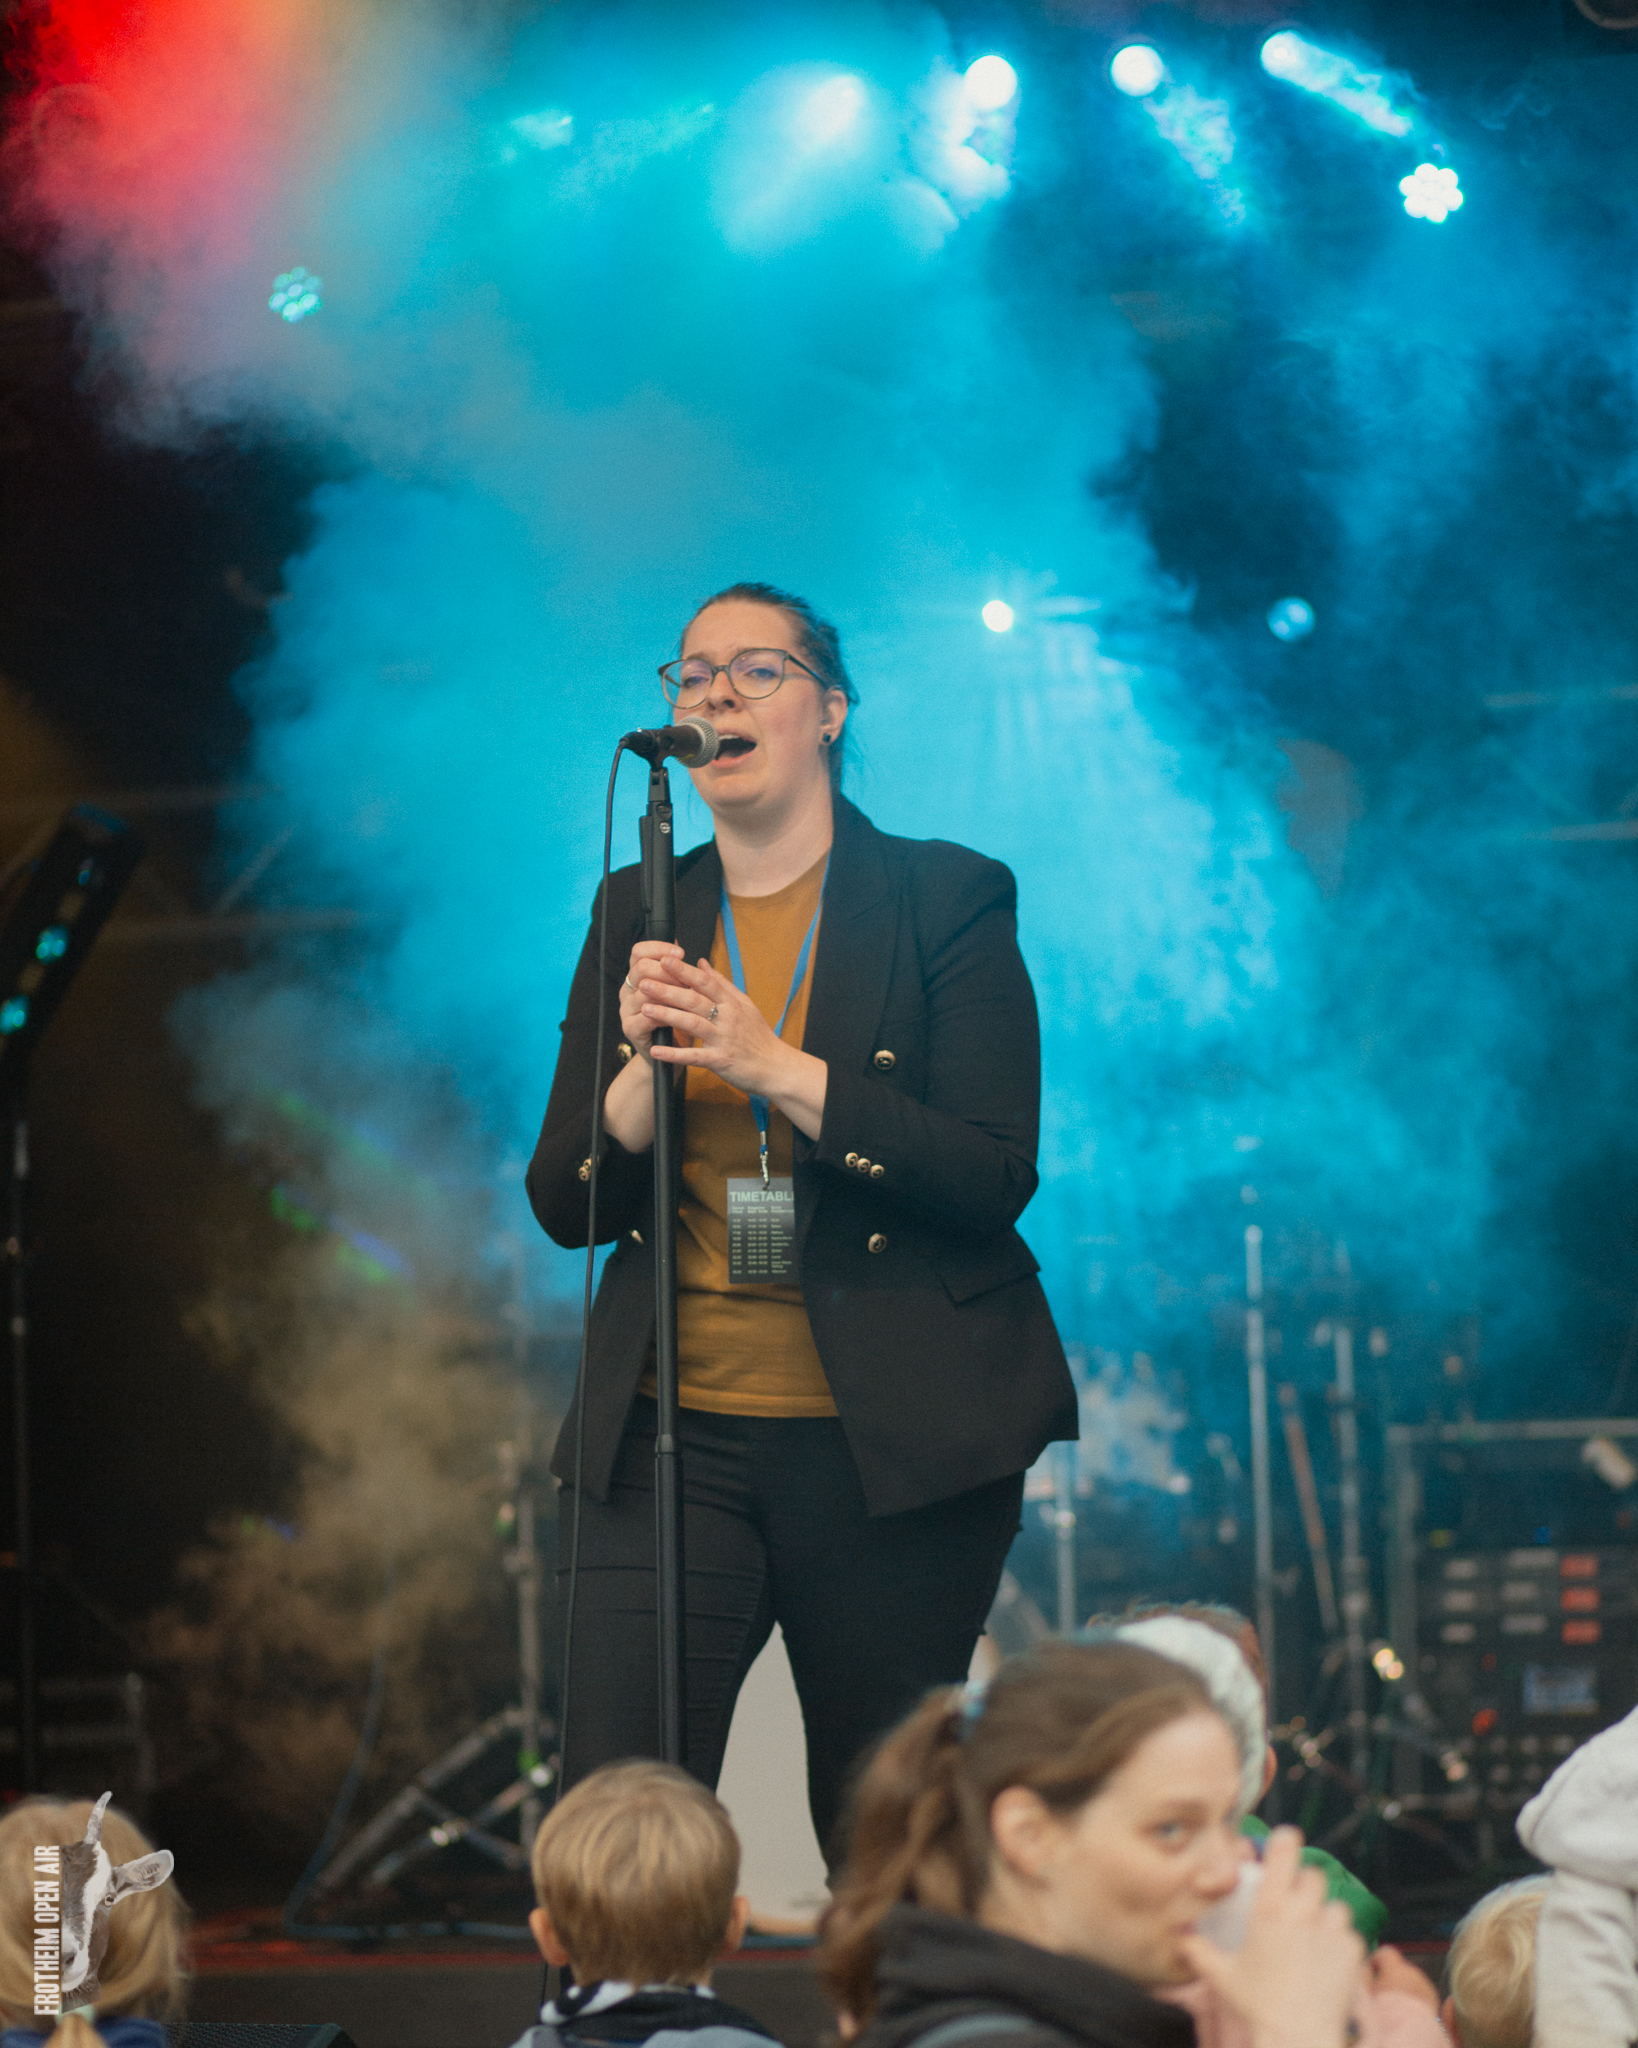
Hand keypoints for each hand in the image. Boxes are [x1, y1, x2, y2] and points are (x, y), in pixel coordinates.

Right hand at [618, 941, 684, 1059]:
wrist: (666, 1053)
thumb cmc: (673, 1018)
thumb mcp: (675, 991)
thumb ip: (674, 971)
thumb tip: (678, 947)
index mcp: (636, 976)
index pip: (639, 952)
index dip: (659, 948)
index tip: (681, 953)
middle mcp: (627, 990)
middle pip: (642, 968)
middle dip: (668, 971)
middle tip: (687, 979)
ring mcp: (626, 1009)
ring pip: (646, 991)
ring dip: (671, 992)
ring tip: (689, 996)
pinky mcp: (630, 1028)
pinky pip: (648, 1016)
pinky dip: (667, 1013)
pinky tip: (681, 1015)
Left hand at [635, 952, 828, 1140]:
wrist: (776, 1067)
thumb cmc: (758, 1036)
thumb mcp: (744, 1005)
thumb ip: (722, 984)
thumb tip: (701, 963)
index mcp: (732, 1003)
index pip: (705, 981)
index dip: (684, 970)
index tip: (664, 959)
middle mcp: (727, 1018)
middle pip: (694, 1000)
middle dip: (667, 989)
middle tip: (644, 981)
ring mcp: (723, 1039)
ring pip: (692, 1023)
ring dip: (667, 1015)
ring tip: (645, 1009)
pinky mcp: (720, 1061)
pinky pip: (694, 1057)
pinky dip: (674, 1054)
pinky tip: (655, 1050)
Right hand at [1179, 1828, 1363, 2047]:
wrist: (1298, 2037)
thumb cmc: (1258, 2005)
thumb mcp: (1222, 1976)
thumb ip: (1199, 1952)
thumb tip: (1180, 1939)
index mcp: (1270, 1908)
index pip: (1284, 1851)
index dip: (1286, 1841)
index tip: (1285, 1841)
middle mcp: (1303, 1911)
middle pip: (1313, 1876)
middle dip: (1305, 1886)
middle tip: (1296, 1905)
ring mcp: (1332, 1930)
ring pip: (1336, 1904)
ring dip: (1326, 1914)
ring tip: (1315, 1936)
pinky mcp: (1353, 1951)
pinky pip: (1350, 1934)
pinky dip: (1341, 1943)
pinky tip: (1328, 1962)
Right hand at [1368, 1945, 1438, 2009]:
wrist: (1409, 2034)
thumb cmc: (1386, 2013)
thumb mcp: (1367, 1992)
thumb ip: (1365, 1975)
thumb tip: (1366, 1968)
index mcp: (1396, 1968)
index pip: (1385, 1953)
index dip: (1377, 1961)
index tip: (1371, 1973)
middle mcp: (1413, 1972)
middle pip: (1399, 1968)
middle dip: (1391, 1977)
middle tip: (1383, 1995)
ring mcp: (1425, 1985)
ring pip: (1411, 1980)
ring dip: (1404, 1988)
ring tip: (1396, 2006)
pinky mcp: (1433, 1999)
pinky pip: (1421, 1991)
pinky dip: (1415, 1998)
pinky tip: (1408, 2011)